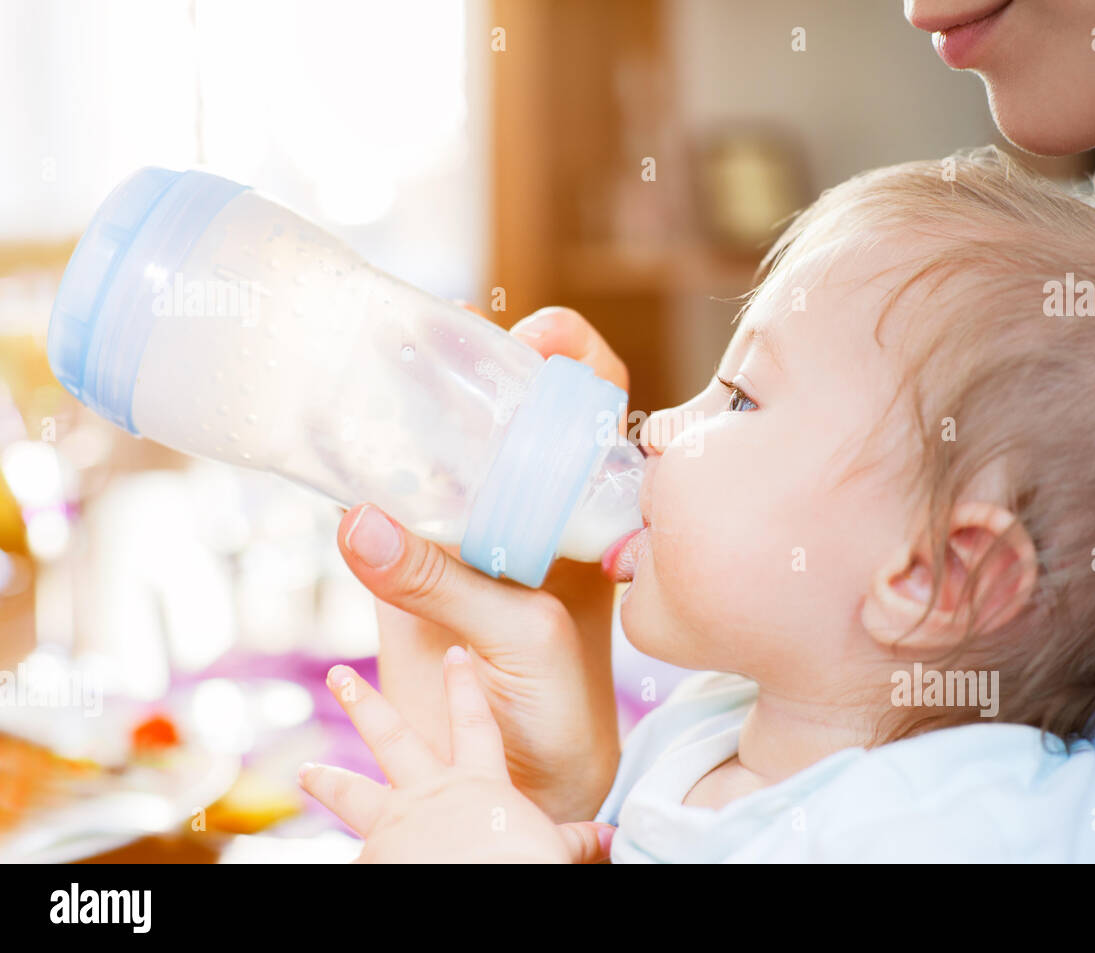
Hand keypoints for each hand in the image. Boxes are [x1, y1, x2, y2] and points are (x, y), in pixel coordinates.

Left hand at [299, 651, 614, 862]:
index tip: (453, 652)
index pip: (472, 719)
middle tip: (336, 674)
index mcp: (476, 781)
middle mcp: (429, 793)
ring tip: (302, 771)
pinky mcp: (371, 857)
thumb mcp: (553, 845)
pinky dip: (355, 857)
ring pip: (354, 794)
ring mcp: (394, 825)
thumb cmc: (522, 864)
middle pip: (391, 737)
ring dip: (328, 780)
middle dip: (364, 703)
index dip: (463, 684)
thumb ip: (572, 837)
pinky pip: (358, 855)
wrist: (481, 886)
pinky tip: (350, 858)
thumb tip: (609, 839)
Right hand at [340, 306, 629, 822]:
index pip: (593, 405)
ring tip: (385, 368)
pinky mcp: (403, 564)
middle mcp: (528, 504)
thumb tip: (357, 517)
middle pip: (508, 405)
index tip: (540, 339)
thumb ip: (443, 582)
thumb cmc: (557, 704)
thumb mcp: (521, 634)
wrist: (513, 777)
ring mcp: (464, 529)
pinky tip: (339, 438)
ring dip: (413, 406)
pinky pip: (377, 504)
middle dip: (478, 361)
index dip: (573, 357)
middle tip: (443, 336)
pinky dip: (359, 472)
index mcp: (583, 510)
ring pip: (439, 445)